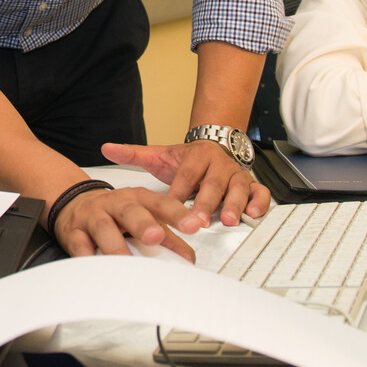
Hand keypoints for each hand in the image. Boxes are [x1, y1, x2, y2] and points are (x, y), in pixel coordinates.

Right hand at [51, 186, 198, 259]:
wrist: (74, 203)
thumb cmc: (116, 213)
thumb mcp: (144, 217)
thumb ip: (168, 237)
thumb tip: (188, 258)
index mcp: (138, 198)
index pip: (160, 203)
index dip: (177, 213)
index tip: (193, 225)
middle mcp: (115, 203)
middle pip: (129, 210)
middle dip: (143, 223)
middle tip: (156, 237)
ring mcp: (93, 216)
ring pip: (103, 227)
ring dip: (115, 245)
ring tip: (126, 262)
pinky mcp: (73, 231)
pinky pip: (79, 244)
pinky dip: (86, 257)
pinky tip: (96, 267)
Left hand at [100, 140, 270, 230]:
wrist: (213, 145)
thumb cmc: (186, 159)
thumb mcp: (160, 155)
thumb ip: (134, 154)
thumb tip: (107, 148)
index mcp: (196, 156)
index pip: (187, 175)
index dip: (180, 191)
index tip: (171, 206)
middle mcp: (218, 165)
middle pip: (213, 184)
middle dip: (206, 203)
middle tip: (199, 221)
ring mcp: (236, 175)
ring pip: (238, 188)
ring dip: (234, 204)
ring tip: (228, 219)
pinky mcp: (250, 184)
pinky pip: (259, 192)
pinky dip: (259, 202)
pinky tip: (253, 215)